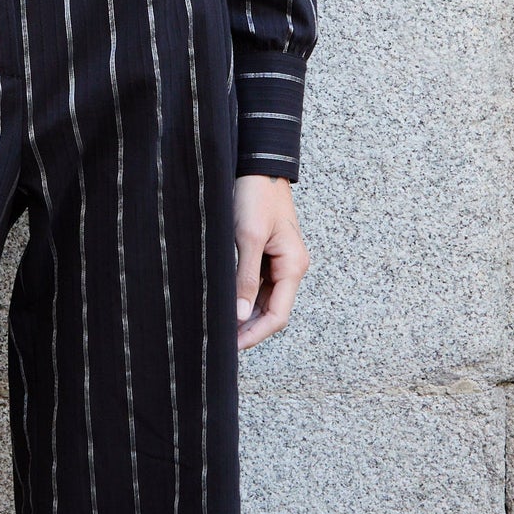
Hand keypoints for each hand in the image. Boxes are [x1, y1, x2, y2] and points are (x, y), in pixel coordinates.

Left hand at [233, 172, 309, 350]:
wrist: (257, 165)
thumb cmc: (255, 195)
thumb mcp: (247, 237)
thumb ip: (245, 277)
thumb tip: (240, 315)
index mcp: (293, 265)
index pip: (278, 316)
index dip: (255, 335)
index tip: (232, 347)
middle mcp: (291, 267)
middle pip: (272, 311)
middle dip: (249, 329)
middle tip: (220, 343)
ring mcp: (280, 261)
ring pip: (264, 300)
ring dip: (245, 315)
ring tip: (220, 329)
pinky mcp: (267, 254)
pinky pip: (258, 284)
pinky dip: (243, 297)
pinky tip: (225, 305)